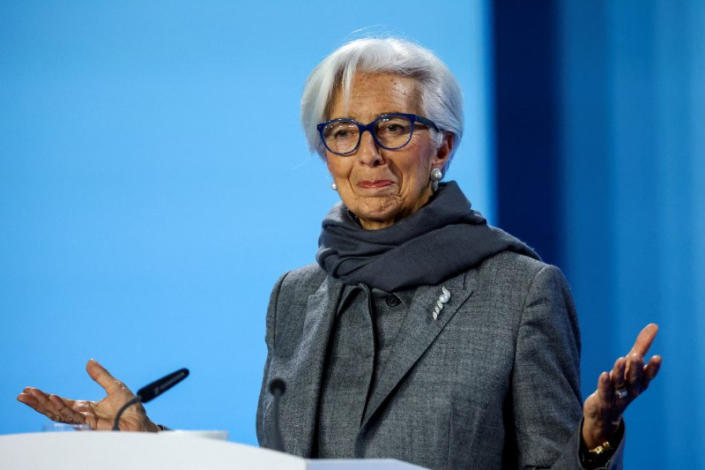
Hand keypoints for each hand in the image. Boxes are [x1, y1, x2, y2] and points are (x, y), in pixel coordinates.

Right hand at [17, 359, 157, 431]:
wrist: (141, 421)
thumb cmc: (130, 407)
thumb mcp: (115, 386)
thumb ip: (100, 375)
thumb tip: (89, 360)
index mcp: (85, 406)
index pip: (60, 402)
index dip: (45, 397)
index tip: (30, 390)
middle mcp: (82, 414)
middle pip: (55, 409)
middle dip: (38, 402)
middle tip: (22, 395)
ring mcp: (86, 421)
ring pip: (60, 414)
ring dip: (46, 405)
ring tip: (33, 396)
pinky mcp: (92, 426)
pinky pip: (74, 417)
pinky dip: (63, 408)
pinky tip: (53, 400)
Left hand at [582, 323, 661, 447]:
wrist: (605, 412)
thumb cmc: (622, 383)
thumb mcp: (631, 365)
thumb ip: (641, 346)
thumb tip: (654, 325)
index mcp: (639, 383)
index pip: (648, 376)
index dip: (652, 368)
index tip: (657, 357)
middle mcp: (630, 390)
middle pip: (634, 380)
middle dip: (636, 369)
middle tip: (636, 356)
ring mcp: (617, 397)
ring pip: (619, 385)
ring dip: (620, 373)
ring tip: (619, 360)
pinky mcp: (603, 401)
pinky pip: (605, 393)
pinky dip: (605, 384)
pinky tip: (604, 374)